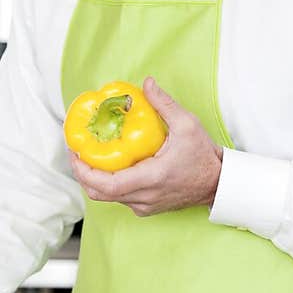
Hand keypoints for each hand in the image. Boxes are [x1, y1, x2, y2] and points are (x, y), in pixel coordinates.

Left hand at [68, 76, 222, 216]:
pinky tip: (108, 166)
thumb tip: (146, 83)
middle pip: (99, 193)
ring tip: (88, 156)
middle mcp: (144, 197)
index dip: (84, 171)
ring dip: (93, 179)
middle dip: (82, 174)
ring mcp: (144, 206)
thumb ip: (164, 103)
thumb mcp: (187, 124)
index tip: (75, 152)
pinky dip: (108, 184)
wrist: (217, 184)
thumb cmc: (203, 156)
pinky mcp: (146, 208)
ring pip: (107, 197)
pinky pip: (119, 198)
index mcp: (151, 178)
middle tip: (76, 152)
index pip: (106, 184)